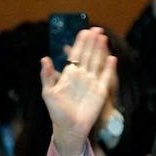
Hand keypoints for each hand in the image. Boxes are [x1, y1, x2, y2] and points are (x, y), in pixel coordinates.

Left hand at [40, 27, 116, 155]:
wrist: (68, 127)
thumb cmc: (57, 111)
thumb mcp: (48, 93)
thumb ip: (47, 76)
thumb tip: (44, 58)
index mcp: (69, 74)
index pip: (76, 54)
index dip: (80, 43)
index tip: (83, 31)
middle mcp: (82, 76)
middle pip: (88, 55)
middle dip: (92, 42)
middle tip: (95, 28)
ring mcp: (92, 82)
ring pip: (97, 62)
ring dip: (100, 50)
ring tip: (102, 37)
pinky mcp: (100, 91)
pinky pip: (106, 77)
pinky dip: (109, 68)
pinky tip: (112, 58)